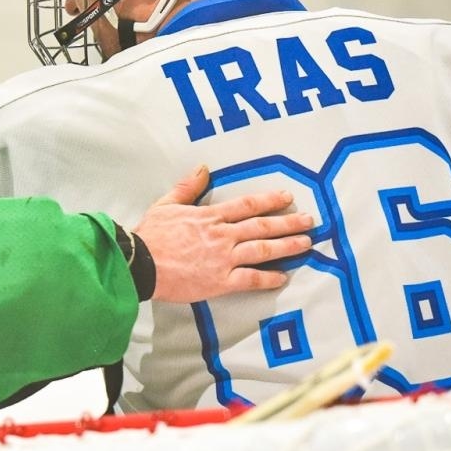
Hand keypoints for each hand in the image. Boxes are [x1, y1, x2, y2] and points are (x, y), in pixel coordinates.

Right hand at [132, 165, 312, 303]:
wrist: (140, 264)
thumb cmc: (150, 236)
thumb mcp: (166, 205)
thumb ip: (187, 187)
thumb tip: (203, 169)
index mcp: (210, 216)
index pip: (247, 205)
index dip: (270, 200)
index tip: (287, 197)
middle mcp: (222, 235)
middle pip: (263, 226)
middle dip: (289, 222)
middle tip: (310, 221)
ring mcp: (224, 259)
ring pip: (263, 250)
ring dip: (287, 246)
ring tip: (306, 243)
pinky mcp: (220, 281)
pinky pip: (250, 279)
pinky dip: (268, 278)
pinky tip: (282, 277)